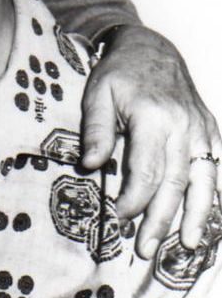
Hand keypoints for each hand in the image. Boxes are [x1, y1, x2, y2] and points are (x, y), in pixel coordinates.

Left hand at [80, 23, 220, 257]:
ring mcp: (202, 130)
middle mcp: (184, 126)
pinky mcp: (211, 132)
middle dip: (161, 218)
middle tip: (146, 248)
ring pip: (203, 180)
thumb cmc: (118, 74)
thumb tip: (89, 166)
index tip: (117, 217)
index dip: (133, 199)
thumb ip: (95, 131)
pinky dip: (216, 196)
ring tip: (187, 246)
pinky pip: (217, 169)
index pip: (146, 170)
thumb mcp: (96, 95)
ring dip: (196, 216)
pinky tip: (211, 220)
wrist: (152, 49)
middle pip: (175, 182)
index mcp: (153, 118)